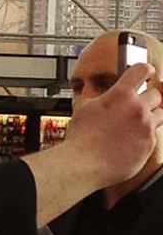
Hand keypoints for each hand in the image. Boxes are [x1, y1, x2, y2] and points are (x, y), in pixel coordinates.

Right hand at [66, 63, 162, 188]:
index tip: (147, 74)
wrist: (83, 164)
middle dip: (146, 99)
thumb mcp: (83, 109)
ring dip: (150, 117)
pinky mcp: (148, 145)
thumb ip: (98, 98)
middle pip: (155, 95)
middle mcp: (137, 108)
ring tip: (136, 125)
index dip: (146, 70)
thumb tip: (99, 96)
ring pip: (160, 114)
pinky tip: (128, 143)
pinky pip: (152, 137)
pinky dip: (143, 138)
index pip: (141, 70)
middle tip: (136, 107)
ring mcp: (145, 127)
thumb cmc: (80, 139)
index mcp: (120, 95)